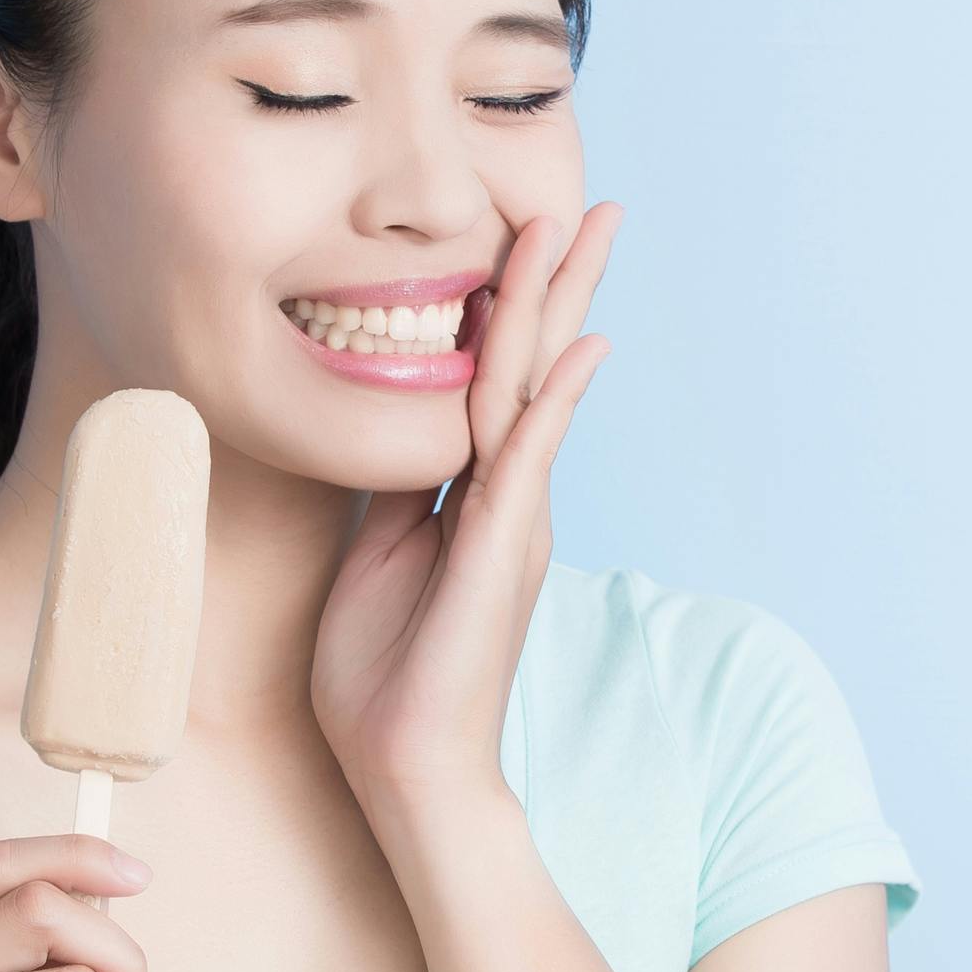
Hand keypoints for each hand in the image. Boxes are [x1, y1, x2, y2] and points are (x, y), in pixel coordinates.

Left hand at [310, 201, 620, 812]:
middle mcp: (508, 496)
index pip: (496, 379)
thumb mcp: (378, 557)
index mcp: (475, 495)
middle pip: (535, 365)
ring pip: (531, 388)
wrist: (407, 766)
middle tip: (593, 205)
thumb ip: (398, 492)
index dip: (512, 306)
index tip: (522, 234)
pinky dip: (550, 397)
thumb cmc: (384, 676)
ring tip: (578, 231)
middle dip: (560, 281)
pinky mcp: (500, 549)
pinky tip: (575, 346)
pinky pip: (526, 456)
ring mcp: (511, 519)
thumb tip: (393, 434)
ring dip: (554, 305)